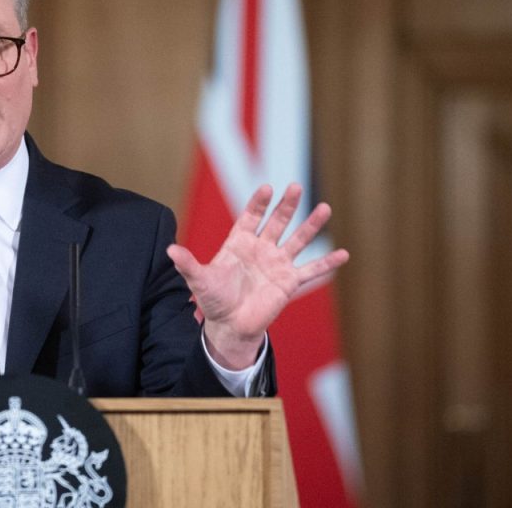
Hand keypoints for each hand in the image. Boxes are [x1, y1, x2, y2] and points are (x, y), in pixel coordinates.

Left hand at [166, 183, 348, 369]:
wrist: (229, 324)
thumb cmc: (213, 300)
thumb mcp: (199, 280)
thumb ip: (187, 264)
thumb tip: (168, 250)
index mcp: (239, 243)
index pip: (251, 217)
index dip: (258, 203)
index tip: (267, 188)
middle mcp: (261, 248)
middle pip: (277, 222)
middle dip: (286, 205)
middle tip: (296, 186)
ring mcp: (277, 263)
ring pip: (297, 240)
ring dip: (311, 225)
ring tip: (325, 208)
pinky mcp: (289, 282)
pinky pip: (311, 270)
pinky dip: (327, 263)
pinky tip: (344, 253)